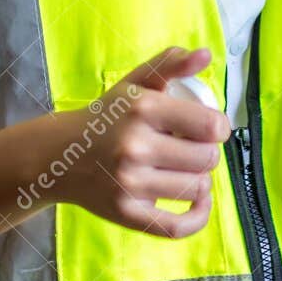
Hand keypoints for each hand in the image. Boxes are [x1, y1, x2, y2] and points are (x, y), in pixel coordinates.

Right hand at [54, 45, 230, 238]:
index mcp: (142, 108)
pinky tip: (198, 202)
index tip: (211, 128)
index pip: (210, 125)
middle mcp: (135, 146)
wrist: (61, 155)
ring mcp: (130, 183)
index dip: (220, 127)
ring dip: (199, 179)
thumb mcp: (135, 82)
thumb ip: (171, 64)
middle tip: (192, 148)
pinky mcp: (127, 213)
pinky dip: (198, 216)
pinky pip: (179, 225)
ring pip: (196, 188)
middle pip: (206, 158)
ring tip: (184, 168)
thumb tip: (206, 54)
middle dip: (207, 153)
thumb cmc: (107, 117)